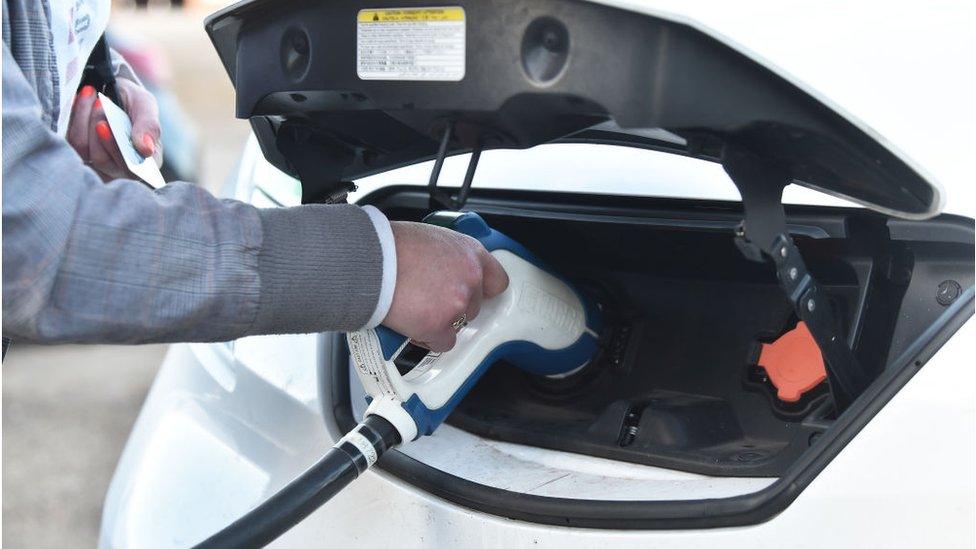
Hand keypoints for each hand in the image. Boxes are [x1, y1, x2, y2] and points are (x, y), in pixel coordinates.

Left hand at [67, 78, 162, 179]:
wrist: (111, 90)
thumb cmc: (133, 102)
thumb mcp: (145, 106)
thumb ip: (149, 126)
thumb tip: (147, 150)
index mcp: (143, 164)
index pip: (129, 169)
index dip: (114, 149)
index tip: (102, 125)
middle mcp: (119, 169)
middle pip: (101, 159)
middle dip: (97, 125)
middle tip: (101, 101)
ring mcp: (96, 163)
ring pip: (82, 148)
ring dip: (85, 117)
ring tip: (93, 95)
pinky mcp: (77, 154)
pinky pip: (69, 140)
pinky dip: (74, 116)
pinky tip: (83, 100)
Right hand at [383, 221, 509, 351]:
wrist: (369, 261)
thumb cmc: (390, 246)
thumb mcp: (430, 239)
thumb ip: (447, 257)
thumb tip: (445, 270)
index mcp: (470, 252)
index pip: (497, 280)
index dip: (482, 291)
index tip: (472, 295)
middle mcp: (470, 278)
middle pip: (473, 306)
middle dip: (453, 307)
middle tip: (429, 299)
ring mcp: (457, 304)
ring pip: (458, 325)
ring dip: (440, 322)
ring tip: (416, 308)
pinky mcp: (440, 326)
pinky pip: (443, 342)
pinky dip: (428, 337)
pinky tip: (413, 324)